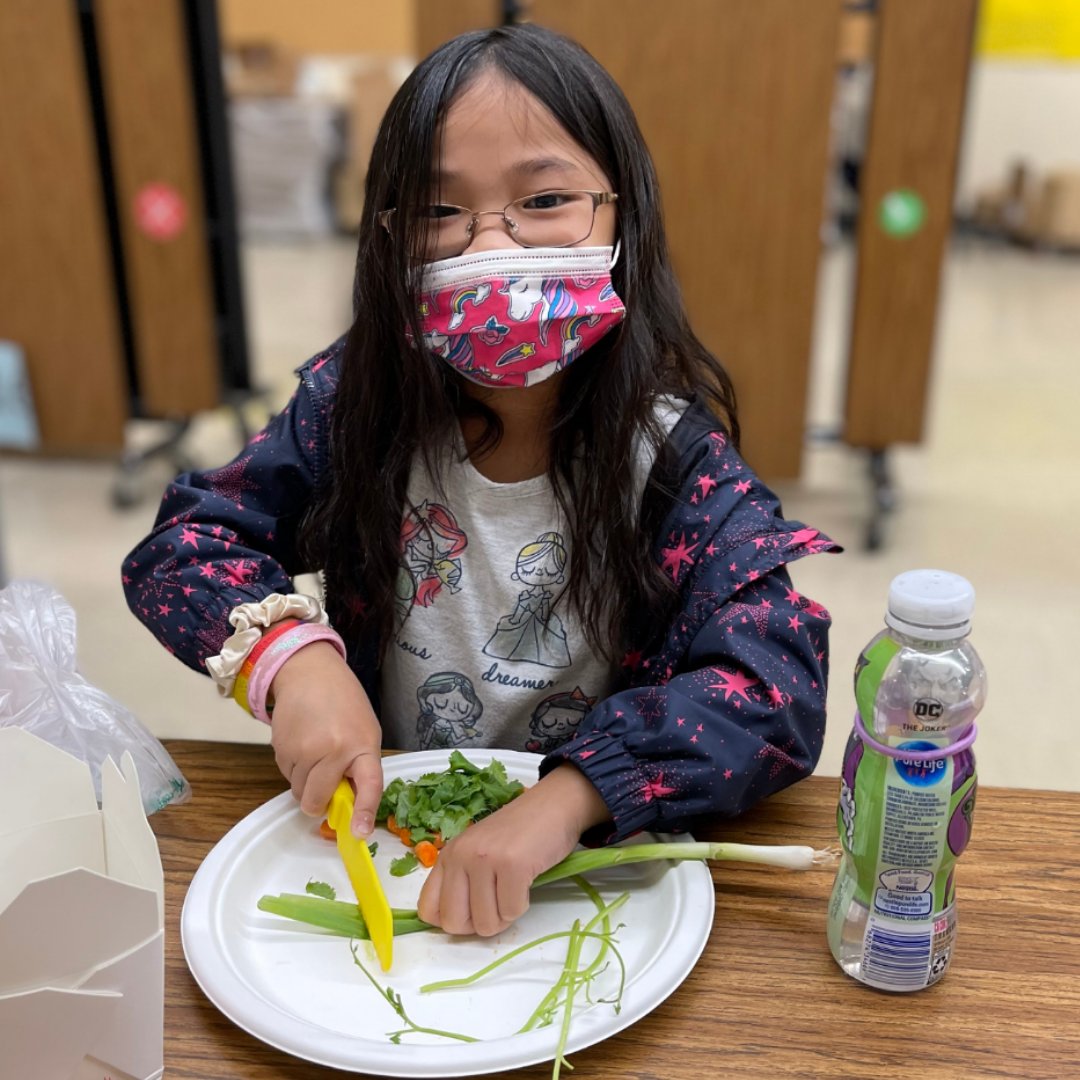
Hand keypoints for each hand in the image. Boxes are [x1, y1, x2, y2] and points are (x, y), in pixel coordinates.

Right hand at [269, 641, 382, 836]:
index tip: (360, 833)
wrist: (310, 674)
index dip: (365, 812)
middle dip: (319, 803)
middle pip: (317, 800)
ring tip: (316, 752)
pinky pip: (286, 777)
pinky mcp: (280, 749)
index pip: (369, 785)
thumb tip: (350, 807)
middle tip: (327, 784)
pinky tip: (302, 745)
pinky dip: (294, 770)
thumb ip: (360, 766)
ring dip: (306, 783)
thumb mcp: (365, 731)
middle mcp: (334, 750)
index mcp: (363, 745)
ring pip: (299, 792)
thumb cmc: (344, 703)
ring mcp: (304, 751)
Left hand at [417, 764, 608, 936]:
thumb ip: (460, 880)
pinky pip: (511, 912)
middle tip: (497, 905)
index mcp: (448, 855)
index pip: (427, 909)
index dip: (451, 921)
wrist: (553, 805)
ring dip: (504, 916)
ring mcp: (485, 859)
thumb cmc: (518, 834)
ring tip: (513, 889)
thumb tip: (452, 922)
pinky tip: (526, 883)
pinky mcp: (513, 866)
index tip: (472, 912)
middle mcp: (460, 856)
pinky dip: (522, 906)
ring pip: (485, 923)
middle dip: (478, 924)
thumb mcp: (477, 851)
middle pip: (454, 923)